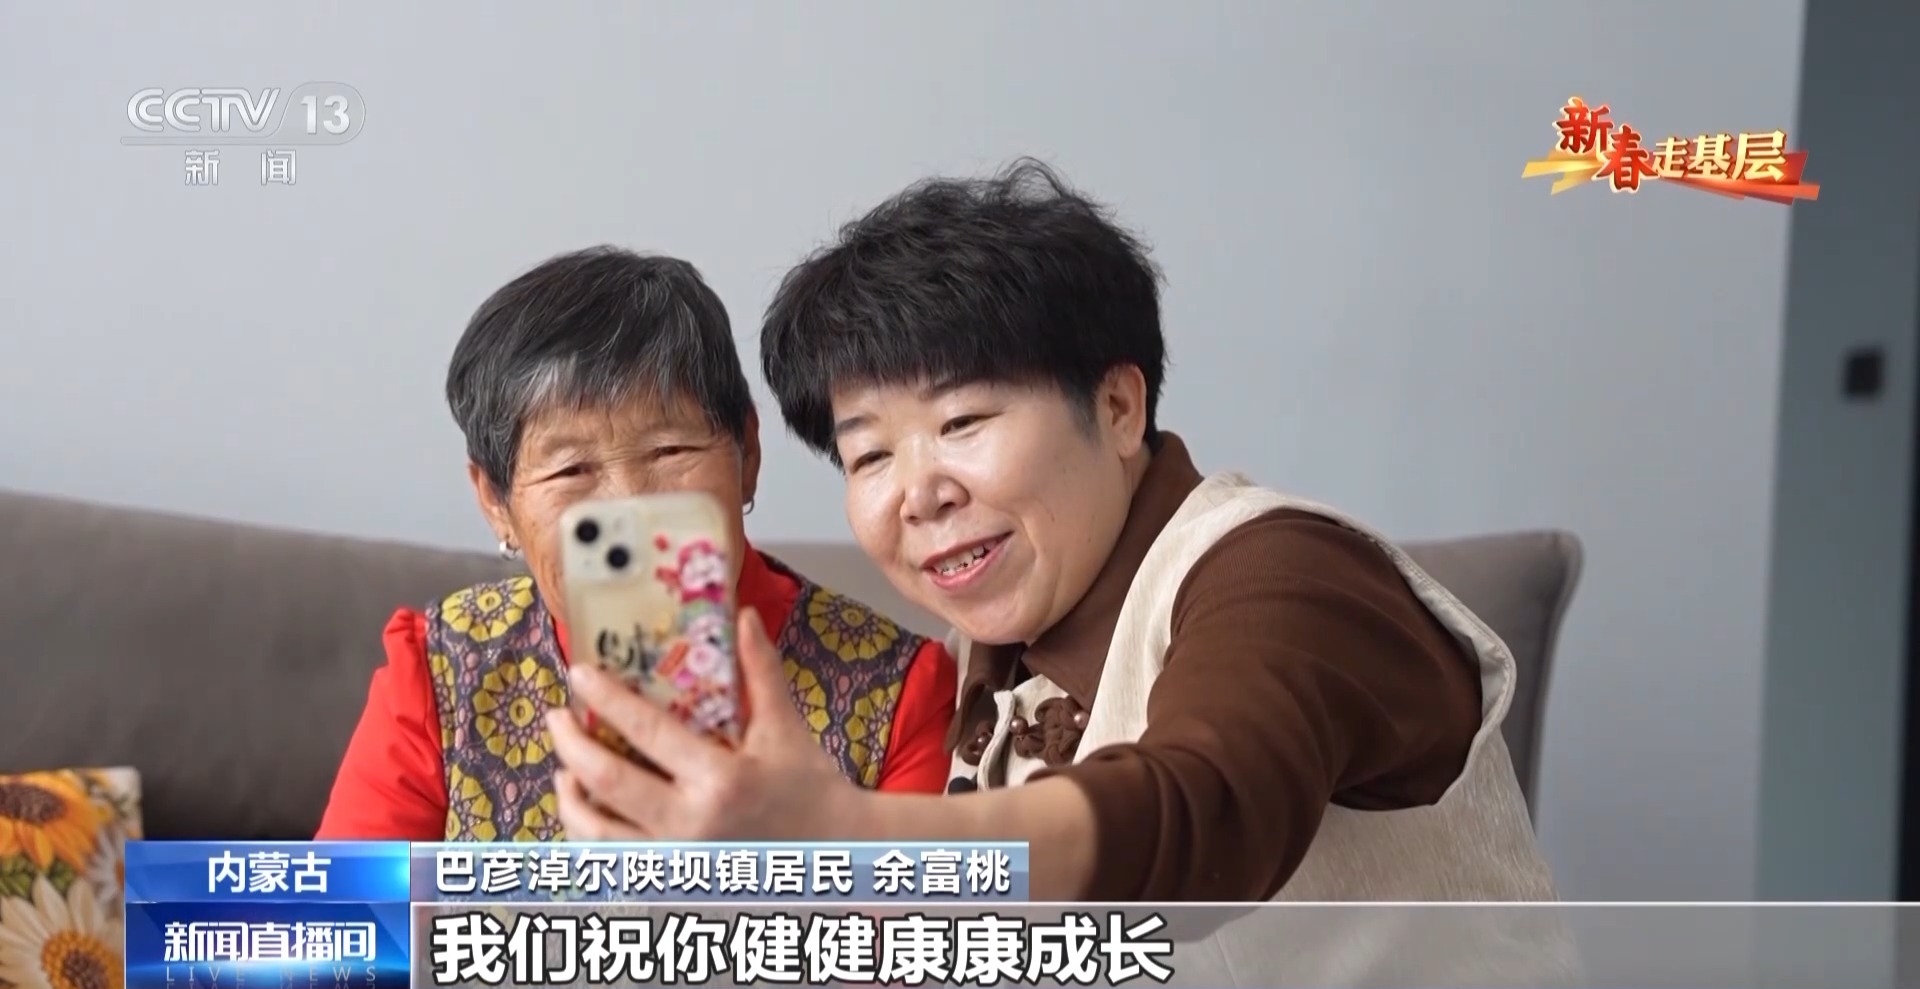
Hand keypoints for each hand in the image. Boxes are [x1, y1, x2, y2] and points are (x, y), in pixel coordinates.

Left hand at [546, 608, 871, 841]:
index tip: (580, 675)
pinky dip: (590, 835)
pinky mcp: (672, 877)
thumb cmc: (808, 785)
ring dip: (570, 798)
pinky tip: (587, 809)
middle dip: (571, 746)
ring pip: (598, 833)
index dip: (607, 700)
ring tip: (564, 768)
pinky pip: (614, 860)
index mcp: (721, 780)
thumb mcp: (784, 725)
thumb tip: (743, 617)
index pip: (648, 733)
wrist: (833, 848)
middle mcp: (691, 823)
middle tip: (557, 718)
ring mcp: (678, 857)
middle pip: (608, 784)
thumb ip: (760, 670)